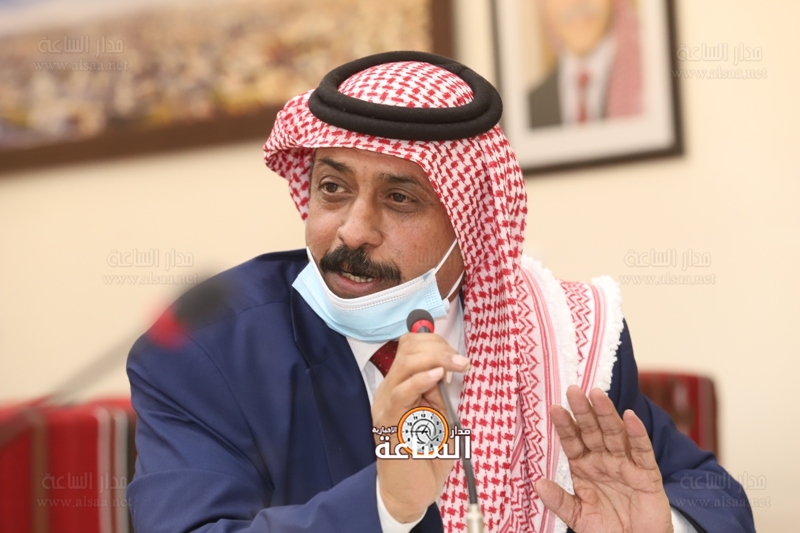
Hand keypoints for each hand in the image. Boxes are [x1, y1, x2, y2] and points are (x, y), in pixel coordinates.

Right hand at [372, 332, 468, 522]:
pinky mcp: (390, 423)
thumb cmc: (428, 456)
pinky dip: (419, 380)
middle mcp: (390, 389)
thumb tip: (451, 367)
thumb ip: (441, 392)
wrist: (412, 492)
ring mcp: (387, 405)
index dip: (435, 341)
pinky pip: (401, 393)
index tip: (458, 356)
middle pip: (408, 348)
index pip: (411, 345)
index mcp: (402, 385)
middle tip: (461, 362)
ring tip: (457, 365)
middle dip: (438, 346)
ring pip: (404, 364)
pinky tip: (437, 376)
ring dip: (435, 358)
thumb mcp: (441, 416)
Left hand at [534, 386, 673, 532]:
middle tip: (573, 390)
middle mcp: (603, 461)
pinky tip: (630, 417)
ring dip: (607, 414)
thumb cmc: (606, 529)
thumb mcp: (578, 517)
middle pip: (592, 431)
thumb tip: (537, 484)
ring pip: (615, 434)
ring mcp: (625, 465)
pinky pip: (642, 452)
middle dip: (583, 411)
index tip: (554, 408)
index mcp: (584, 467)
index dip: (564, 425)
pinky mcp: (647, 475)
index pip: (572, 441)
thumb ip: (560, 501)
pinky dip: (637, 434)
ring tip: (597, 395)